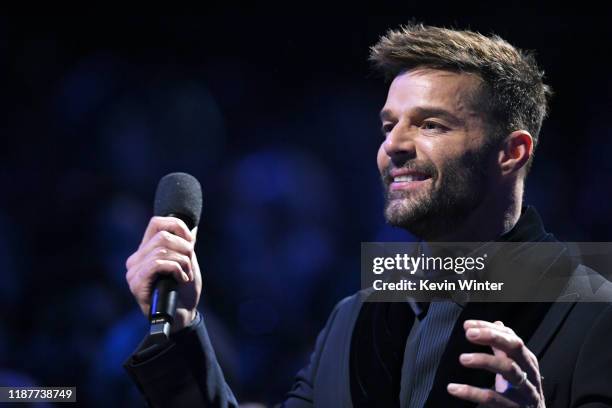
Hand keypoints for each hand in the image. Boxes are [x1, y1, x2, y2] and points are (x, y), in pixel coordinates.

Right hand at [125, 216, 201, 331]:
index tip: (191, 241)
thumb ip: (185, 246)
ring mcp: (134, 273)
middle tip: (190, 263)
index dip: (177, 225)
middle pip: (162, 235)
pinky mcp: (136, 285)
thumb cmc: (184, 291)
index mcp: (145, 251)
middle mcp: (135, 260)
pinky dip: (176, 268)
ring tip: (187, 274)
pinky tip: (181, 279)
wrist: (182, 317)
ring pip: (161, 249)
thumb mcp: (187, 263)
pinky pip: (157, 264)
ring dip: (182, 260)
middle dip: (184, 247)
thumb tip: (192, 227)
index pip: (156, 223)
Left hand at [447, 320, 544, 406]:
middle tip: (469, 334)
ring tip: (463, 358)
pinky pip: (493, 399)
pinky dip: (472, 393)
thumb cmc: (522, 391)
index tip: (468, 325)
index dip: (490, 329)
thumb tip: (497, 323)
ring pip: (509, 370)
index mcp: (527, 360)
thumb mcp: (516, 367)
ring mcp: (525, 392)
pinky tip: (454, 388)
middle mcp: (530, 373)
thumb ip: (504, 347)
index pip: (511, 337)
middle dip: (493, 337)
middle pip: (515, 348)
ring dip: (485, 360)